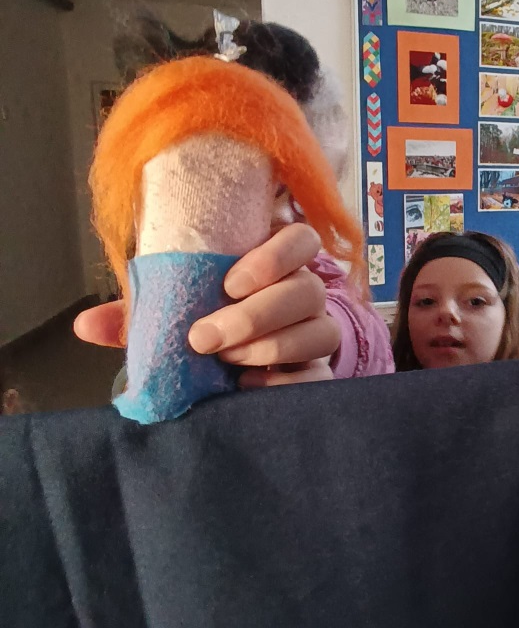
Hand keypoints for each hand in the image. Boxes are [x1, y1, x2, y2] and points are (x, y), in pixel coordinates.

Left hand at [74, 224, 340, 388]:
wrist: (237, 371)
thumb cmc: (208, 323)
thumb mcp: (176, 311)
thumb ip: (141, 312)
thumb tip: (86, 324)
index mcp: (278, 262)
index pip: (301, 240)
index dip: (274, 258)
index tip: (230, 283)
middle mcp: (307, 293)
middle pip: (308, 290)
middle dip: (255, 315)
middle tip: (205, 337)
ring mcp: (318, 332)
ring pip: (321, 332)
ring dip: (272, 347)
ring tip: (228, 362)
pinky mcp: (320, 373)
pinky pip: (322, 377)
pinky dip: (290, 382)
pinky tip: (252, 387)